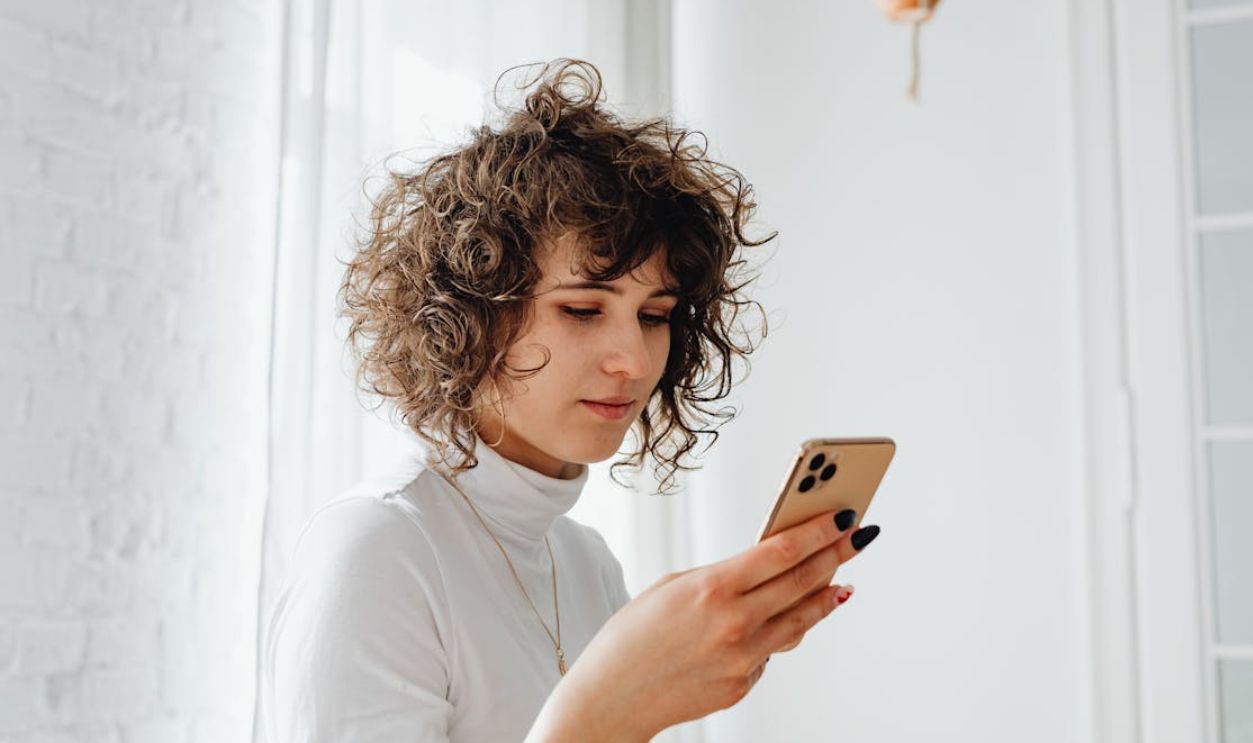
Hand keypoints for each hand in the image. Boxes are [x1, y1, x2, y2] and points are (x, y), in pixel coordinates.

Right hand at [529, 508, 878, 741]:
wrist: (610, 698)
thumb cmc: (632, 637)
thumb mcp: (672, 587)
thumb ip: (722, 576)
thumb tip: (766, 567)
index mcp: (713, 588)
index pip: (782, 552)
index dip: (818, 532)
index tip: (842, 517)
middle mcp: (734, 623)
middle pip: (802, 581)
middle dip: (836, 555)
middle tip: (857, 538)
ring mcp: (742, 658)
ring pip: (801, 620)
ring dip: (826, 596)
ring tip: (841, 581)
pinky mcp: (742, 684)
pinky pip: (771, 650)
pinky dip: (779, 632)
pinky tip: (784, 620)